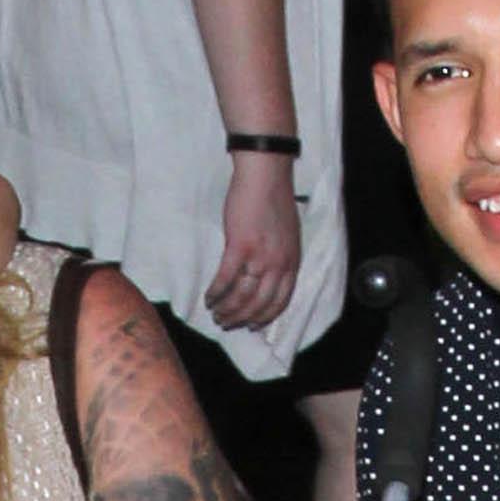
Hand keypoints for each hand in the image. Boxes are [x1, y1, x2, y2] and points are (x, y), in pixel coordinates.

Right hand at [207, 155, 300, 331]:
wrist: (266, 175)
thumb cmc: (274, 199)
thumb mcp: (287, 235)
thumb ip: (279, 257)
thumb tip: (264, 275)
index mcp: (291, 262)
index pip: (280, 302)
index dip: (265, 318)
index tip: (253, 326)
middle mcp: (278, 264)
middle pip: (259, 305)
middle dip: (241, 319)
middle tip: (227, 323)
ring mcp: (259, 257)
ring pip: (241, 296)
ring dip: (227, 309)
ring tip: (216, 314)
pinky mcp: (240, 247)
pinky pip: (225, 279)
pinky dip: (215, 292)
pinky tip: (208, 298)